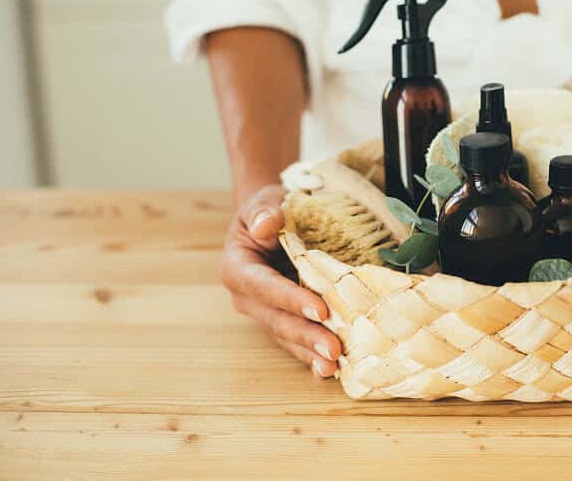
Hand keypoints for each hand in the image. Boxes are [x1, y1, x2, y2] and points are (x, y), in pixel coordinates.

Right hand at [220, 184, 341, 377]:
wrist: (274, 221)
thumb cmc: (270, 209)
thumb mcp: (265, 201)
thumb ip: (265, 211)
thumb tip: (268, 225)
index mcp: (237, 267)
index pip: (263, 286)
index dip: (289, 299)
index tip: (319, 309)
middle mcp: (247, 297)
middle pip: (276, 320)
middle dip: (305, 335)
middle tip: (333, 349)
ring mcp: (265, 312)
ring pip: (287, 335)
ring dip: (310, 352)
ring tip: (333, 366)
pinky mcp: (284, 319)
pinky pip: (296, 340)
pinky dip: (312, 354)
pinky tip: (330, 370)